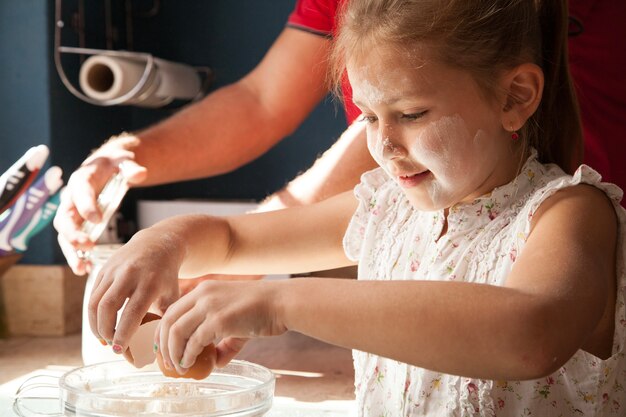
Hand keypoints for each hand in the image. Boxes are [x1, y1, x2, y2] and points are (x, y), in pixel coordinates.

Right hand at [54, 144, 146, 274]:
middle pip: (65, 218)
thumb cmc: (114, 164)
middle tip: (87, 246)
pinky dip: (77, 256)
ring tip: (82, 268)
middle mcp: (70, 197)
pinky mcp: (77, 224)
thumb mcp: (124, 161)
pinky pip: (72, 242)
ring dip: (71, 252)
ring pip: (64, 235)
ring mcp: (72, 213)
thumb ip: (131, 168)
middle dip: (73, 234)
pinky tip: (85, 269)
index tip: (98, 219)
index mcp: (81, 179)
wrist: (106, 167)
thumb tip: (140, 173)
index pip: (80, 193)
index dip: (86, 206)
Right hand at [87, 229, 180, 354]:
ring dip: (96, 325)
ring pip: (95, 302)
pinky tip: (100, 325)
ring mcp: (114, 270)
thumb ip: (164, 321)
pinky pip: (93, 295)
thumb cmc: (166, 277)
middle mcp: (130, 274)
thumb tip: (155, 352)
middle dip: (105, 332)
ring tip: (104, 338)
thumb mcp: (172, 296)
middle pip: (107, 307)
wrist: (157, 245)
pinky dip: (93, 314)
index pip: (132, 313)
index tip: (121, 350)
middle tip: (112, 346)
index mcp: (150, 282)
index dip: (123, 334)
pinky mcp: (103, 269)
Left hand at [155, 279, 286, 374]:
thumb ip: (224, 341)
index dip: (164, 331)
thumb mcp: (236, 320)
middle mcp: (203, 294)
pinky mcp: (219, 320)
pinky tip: (190, 364)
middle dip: (163, 345)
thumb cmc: (263, 310)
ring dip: (173, 353)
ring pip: (176, 331)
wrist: (281, 303)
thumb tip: (215, 362)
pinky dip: (188, 355)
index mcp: (204, 289)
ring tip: (178, 367)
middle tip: (166, 362)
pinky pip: (194, 341)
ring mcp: (210, 306)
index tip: (165, 348)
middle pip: (169, 320)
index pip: (173, 310)